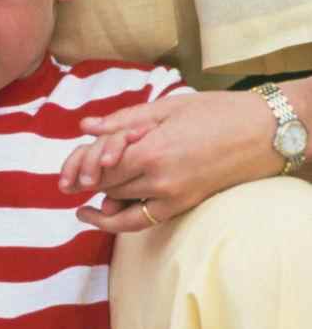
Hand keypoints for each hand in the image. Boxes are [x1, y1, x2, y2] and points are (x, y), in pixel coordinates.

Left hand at [72, 90, 281, 231]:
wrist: (262, 133)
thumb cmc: (217, 112)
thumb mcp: (167, 107)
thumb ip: (123, 121)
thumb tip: (85, 127)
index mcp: (151, 150)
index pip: (99, 166)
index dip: (78, 167)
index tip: (67, 171)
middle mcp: (158, 179)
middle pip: (105, 185)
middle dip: (82, 181)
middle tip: (65, 181)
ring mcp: (171, 197)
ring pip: (119, 203)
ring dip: (98, 197)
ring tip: (80, 193)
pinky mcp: (182, 206)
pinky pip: (140, 221)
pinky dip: (117, 220)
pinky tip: (99, 213)